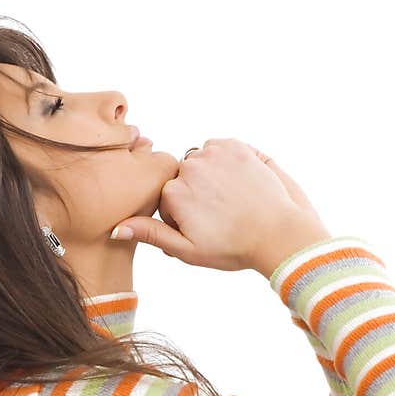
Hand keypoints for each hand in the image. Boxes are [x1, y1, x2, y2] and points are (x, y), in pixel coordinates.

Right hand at [110, 138, 328, 274]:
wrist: (279, 235)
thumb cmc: (234, 248)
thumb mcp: (187, 250)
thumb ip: (150, 234)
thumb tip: (115, 228)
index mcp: (172, 193)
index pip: (166, 198)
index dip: (183, 216)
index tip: (203, 229)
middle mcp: (189, 168)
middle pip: (182, 178)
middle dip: (194, 193)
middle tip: (220, 216)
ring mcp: (213, 154)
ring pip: (200, 162)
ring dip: (209, 175)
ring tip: (230, 200)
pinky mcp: (235, 145)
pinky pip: (219, 148)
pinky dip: (225, 161)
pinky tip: (239, 183)